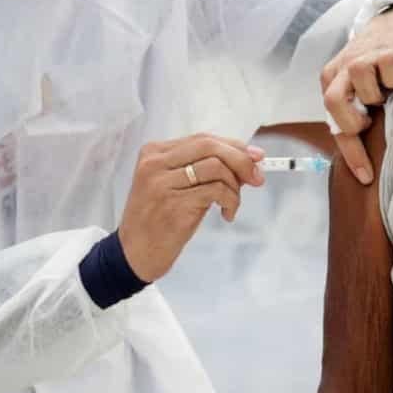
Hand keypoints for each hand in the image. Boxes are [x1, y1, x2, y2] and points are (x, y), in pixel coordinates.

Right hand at [116, 134, 264, 280]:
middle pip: (210, 146)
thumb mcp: (177, 187)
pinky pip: (216, 191)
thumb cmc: (160, 220)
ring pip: (216, 167)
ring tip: (231, 204)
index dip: (234, 146)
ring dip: (235, 187)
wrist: (135, 253)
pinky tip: (227, 215)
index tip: (256, 157)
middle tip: (257, 178)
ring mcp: (162, 183)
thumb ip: (205, 170)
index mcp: (154, 153)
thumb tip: (248, 161)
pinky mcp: (173, 205)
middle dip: (241, 160)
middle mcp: (155, 163)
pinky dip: (231, 202)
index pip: (203, 139)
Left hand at [322, 7, 392, 184]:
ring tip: (388, 90)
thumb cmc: (378, 63)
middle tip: (369, 123)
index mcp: (331, 79)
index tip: (366, 176)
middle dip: (353, 122)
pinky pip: (391, 78)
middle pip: (334, 102)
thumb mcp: (359, 85)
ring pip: (366, 91)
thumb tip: (358, 153)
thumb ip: (354, 110)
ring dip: (381, 97)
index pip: (334, 122)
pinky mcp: (386, 52)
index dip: (351, 153)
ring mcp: (363, 57)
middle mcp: (342, 68)